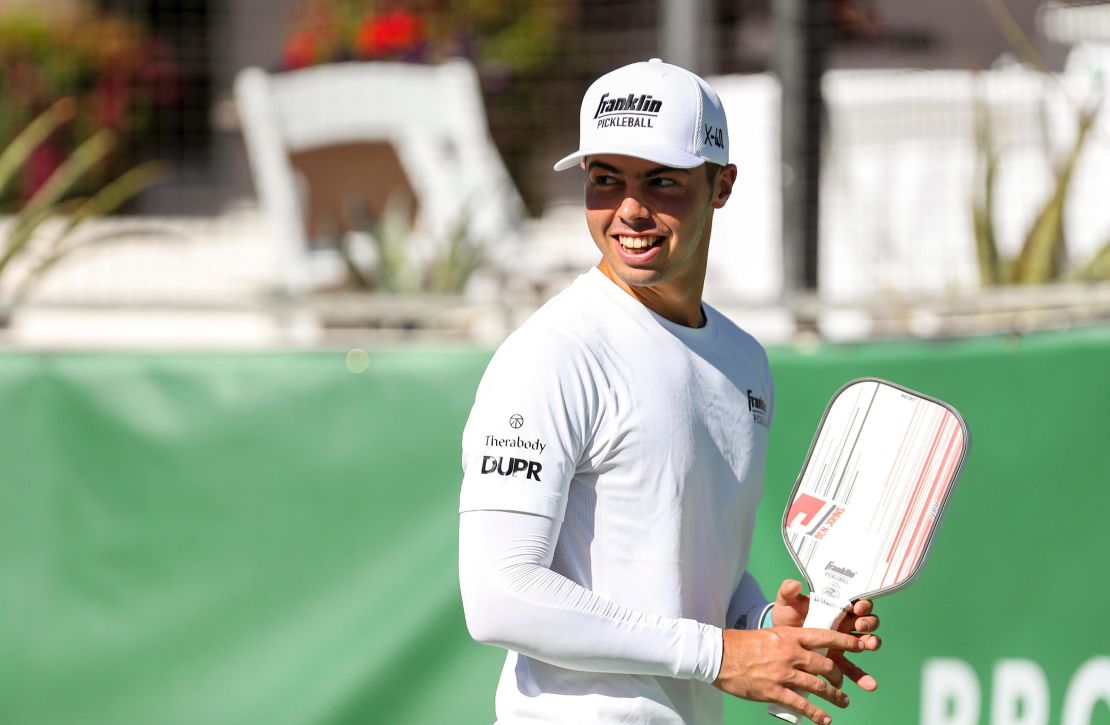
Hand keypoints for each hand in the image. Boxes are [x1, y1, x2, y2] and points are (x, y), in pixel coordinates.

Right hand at [713, 626, 864, 723]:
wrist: (719, 655)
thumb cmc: (742, 643)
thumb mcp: (770, 633)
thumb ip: (790, 640)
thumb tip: (807, 648)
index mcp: (790, 635)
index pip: (826, 637)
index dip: (847, 643)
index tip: (862, 646)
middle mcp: (790, 653)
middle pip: (827, 665)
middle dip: (840, 676)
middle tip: (842, 682)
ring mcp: (783, 673)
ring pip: (819, 687)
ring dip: (835, 697)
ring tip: (843, 702)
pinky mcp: (774, 691)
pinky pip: (802, 705)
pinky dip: (817, 715)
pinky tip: (825, 720)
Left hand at [771, 579, 881, 691]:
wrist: (778, 642)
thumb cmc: (786, 617)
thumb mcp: (786, 603)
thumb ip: (788, 592)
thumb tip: (794, 584)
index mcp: (836, 607)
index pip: (856, 602)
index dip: (862, 604)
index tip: (857, 607)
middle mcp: (844, 624)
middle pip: (866, 621)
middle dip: (868, 622)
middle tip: (860, 625)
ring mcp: (844, 644)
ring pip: (866, 643)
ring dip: (872, 644)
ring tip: (868, 646)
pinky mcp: (838, 662)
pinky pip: (854, 670)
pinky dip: (863, 677)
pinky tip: (870, 685)